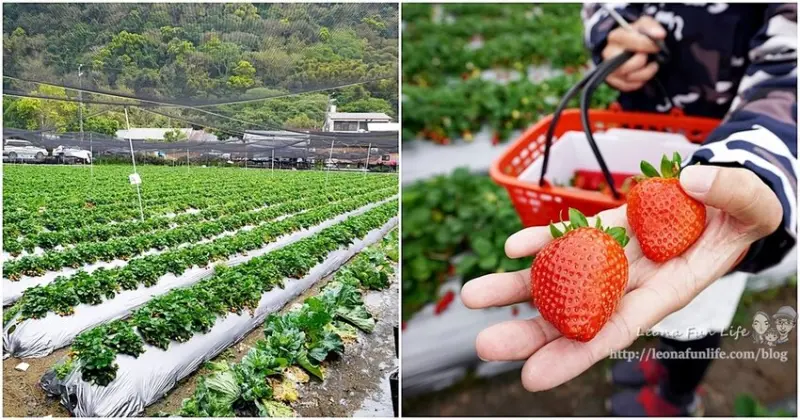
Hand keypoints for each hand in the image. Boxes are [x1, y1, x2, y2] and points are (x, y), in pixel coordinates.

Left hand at [461, 166, 782, 391]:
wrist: (727, 189)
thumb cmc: (747, 207)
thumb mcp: (754, 202)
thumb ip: (731, 194)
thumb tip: (692, 181)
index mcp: (672, 288)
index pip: (619, 328)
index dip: (576, 353)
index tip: (532, 377)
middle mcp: (635, 280)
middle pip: (577, 312)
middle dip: (531, 332)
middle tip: (485, 344)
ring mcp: (615, 255)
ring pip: (563, 276)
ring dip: (519, 288)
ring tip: (474, 297)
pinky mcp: (606, 228)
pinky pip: (571, 236)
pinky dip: (542, 242)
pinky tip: (511, 248)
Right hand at [602, 16, 665, 91]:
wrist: (629, 48)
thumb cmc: (637, 36)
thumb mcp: (644, 25)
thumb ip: (652, 27)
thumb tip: (659, 35)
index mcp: (616, 36)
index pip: (630, 42)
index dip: (646, 45)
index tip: (656, 47)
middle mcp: (608, 53)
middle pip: (626, 64)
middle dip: (642, 61)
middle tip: (648, 57)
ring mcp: (609, 68)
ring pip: (629, 77)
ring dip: (645, 73)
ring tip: (650, 65)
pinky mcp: (612, 81)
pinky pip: (629, 86)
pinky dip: (640, 81)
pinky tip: (642, 73)